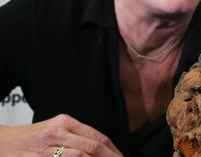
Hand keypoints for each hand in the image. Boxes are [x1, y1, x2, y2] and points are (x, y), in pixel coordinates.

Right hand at [0, 114, 122, 155]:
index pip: (97, 137)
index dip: (113, 151)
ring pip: (80, 156)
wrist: (2, 143)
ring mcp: (46, 147)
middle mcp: (57, 132)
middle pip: (92, 147)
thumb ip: (78, 137)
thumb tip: (104, 148)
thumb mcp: (56, 130)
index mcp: (65, 122)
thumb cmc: (32, 138)